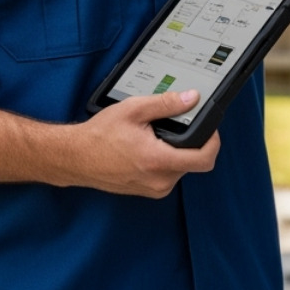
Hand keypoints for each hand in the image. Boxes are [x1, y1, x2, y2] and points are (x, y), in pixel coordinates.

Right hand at [67, 90, 220, 197]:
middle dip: (190, 142)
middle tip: (174, 126)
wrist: (77, 158)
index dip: (213, 142)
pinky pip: (168, 175)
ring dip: (176, 152)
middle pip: (194, 161)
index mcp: (158, 161)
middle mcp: (159, 181)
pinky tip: (147, 148)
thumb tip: (191, 99)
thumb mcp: (134, 109)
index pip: (204, 159)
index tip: (210, 129)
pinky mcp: (148, 191)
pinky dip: (165, 160)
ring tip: (154, 137)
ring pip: (181, 168)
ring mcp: (154, 189)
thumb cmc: (100, 136)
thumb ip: (166, 103)